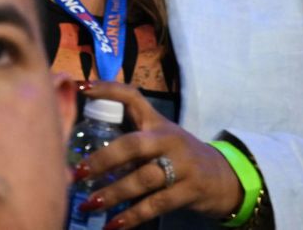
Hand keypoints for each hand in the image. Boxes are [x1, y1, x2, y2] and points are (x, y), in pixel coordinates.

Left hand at [74, 81, 244, 227]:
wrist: (224, 178)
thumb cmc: (179, 153)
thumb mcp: (159, 134)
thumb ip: (129, 129)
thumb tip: (83, 127)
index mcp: (157, 122)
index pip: (132, 97)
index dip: (108, 90)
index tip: (80, 88)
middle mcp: (168, 140)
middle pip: (133, 146)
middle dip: (103, 159)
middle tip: (77, 172)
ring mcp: (181, 167)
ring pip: (143, 179)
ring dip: (113, 193)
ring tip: (88, 204)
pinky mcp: (189, 192)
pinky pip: (156, 205)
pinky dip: (133, 217)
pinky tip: (113, 225)